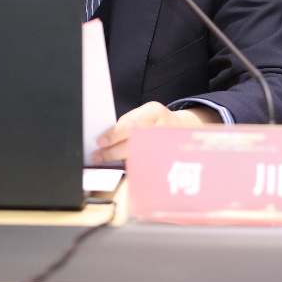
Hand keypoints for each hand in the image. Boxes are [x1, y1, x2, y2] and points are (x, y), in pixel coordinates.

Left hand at [92, 102, 218, 163]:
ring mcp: (167, 143)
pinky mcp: (169, 157)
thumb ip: (128, 124)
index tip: (100, 142)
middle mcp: (163, 126)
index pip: (131, 123)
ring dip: (123, 161)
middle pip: (136, 140)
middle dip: (115, 151)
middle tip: (99, 156)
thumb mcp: (144, 114)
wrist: (181, 128)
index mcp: (154, 111)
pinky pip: (149, 164)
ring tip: (109, 163)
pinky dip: (135, 167)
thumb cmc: (154, 121)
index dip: (114, 134)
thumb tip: (105, 140)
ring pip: (142, 155)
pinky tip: (125, 169)